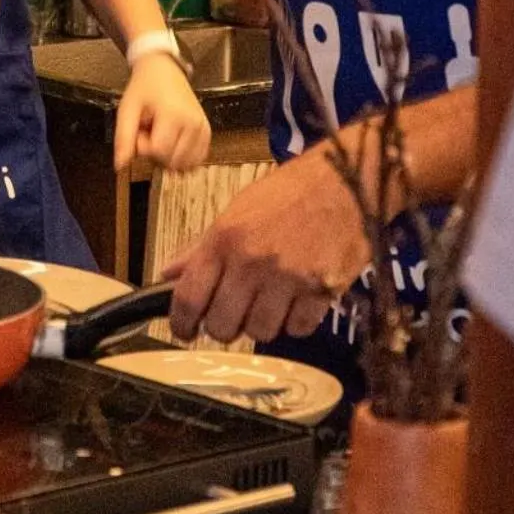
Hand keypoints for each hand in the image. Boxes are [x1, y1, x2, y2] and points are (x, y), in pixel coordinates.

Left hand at [114, 54, 209, 171]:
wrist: (164, 70)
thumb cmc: (146, 86)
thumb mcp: (128, 108)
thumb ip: (124, 137)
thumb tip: (120, 164)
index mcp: (174, 114)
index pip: (158, 151)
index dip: (144, 146)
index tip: (140, 131)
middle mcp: (193, 123)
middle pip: (171, 161)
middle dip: (155, 153)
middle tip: (150, 131)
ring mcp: (203, 129)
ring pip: (184, 164)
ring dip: (168, 157)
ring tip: (161, 135)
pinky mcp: (207, 133)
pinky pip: (196, 160)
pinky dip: (182, 158)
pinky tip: (173, 143)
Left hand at [162, 145, 367, 344]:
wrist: (345, 181)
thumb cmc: (289, 193)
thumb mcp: (238, 209)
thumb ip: (202, 246)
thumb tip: (169, 273)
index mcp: (224, 239)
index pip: (189, 297)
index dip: (181, 324)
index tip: (184, 332)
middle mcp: (251, 262)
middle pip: (222, 325)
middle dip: (223, 328)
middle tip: (232, 316)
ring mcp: (287, 279)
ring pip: (260, 332)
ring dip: (260, 324)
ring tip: (268, 304)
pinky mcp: (321, 291)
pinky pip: (297, 329)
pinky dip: (295, 322)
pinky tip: (297, 301)